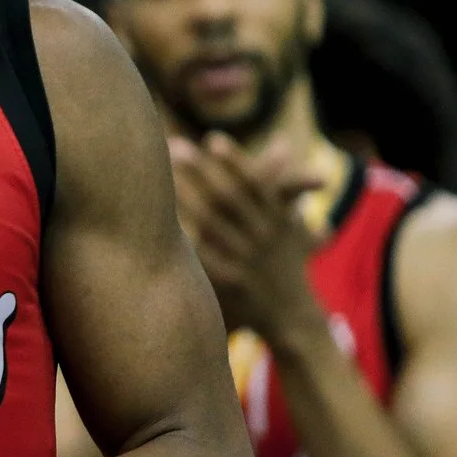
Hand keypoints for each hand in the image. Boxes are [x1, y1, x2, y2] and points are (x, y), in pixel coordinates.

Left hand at [168, 134, 321, 341]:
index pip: (257, 182)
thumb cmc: (287, 264)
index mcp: (279, 219)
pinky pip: (203, 256)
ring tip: (162, 176)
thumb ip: (285, 181)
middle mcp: (265, 235)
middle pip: (229, 196)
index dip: (236, 160)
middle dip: (202, 170)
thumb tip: (284, 140)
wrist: (294, 318)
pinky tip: (162, 224)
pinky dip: (185, 239)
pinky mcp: (231, 281)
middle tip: (175, 147)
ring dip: (186, 196)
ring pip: (212, 222)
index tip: (213, 139)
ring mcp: (247, 258)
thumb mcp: (292, 221)